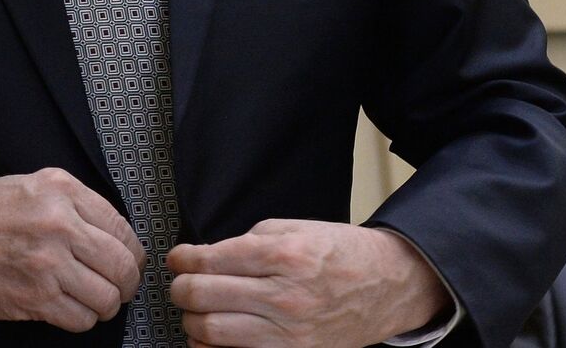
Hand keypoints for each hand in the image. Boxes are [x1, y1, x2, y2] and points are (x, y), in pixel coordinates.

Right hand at [0, 167, 144, 331]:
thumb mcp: (27, 185)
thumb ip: (71, 203)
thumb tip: (111, 233)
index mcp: (60, 191)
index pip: (122, 227)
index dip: (130, 251)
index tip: (127, 260)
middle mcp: (58, 224)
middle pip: (123, 265)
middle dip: (126, 282)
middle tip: (118, 286)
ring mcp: (47, 264)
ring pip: (107, 297)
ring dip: (104, 304)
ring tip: (91, 300)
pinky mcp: (33, 298)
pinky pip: (80, 319)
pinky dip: (81, 319)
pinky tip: (67, 308)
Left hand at [168, 221, 448, 347]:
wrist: (387, 286)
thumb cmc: (342, 254)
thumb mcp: (297, 228)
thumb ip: (249, 240)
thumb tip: (207, 256)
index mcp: (283, 256)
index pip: (210, 259)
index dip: (183, 259)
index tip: (177, 259)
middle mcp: (283, 296)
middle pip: (202, 296)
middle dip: (180, 289)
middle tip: (180, 284)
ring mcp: (288, 332)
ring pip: (211, 331)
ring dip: (191, 320)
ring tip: (195, 310)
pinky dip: (213, 346)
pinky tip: (212, 334)